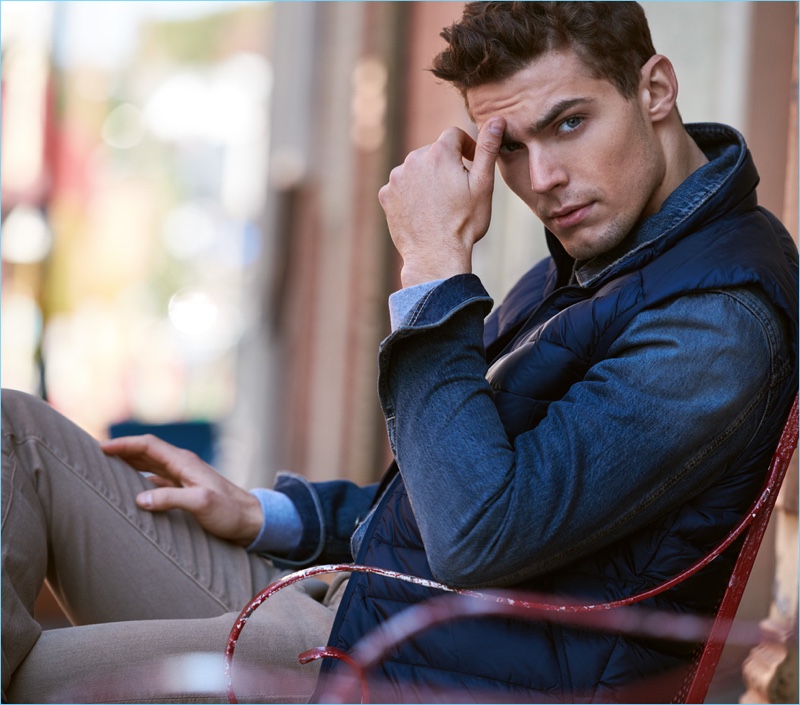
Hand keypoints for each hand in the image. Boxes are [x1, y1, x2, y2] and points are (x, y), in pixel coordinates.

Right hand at [100, 435, 262, 546]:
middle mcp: (183, 466)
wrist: (252, 522)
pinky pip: (156, 481)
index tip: (100, 447)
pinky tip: (129, 489)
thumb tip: (140, 498)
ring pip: (150, 466)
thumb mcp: (201, 504)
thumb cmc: (230, 513)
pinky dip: (140, 481)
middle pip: (146, 452)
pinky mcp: (185, 492)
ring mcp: (184, 478)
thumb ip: (172, 498)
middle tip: (93, 454)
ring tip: (105, 467)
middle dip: (122, 450)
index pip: (149, 446)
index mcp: (185, 463)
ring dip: (129, 464)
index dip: (124, 444)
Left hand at [378, 116, 504, 287]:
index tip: (471, 165)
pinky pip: (401, 187)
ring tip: (439, 204)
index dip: (466, 148)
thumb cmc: (464, 224)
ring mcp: (396, 178)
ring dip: (427, 179)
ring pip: (416, 170)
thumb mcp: (483, 185)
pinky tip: (422, 211)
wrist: (435, 257)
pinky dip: (411, 194)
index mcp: (439, 153)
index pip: (454, 135)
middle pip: (433, 153)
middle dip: (445, 166)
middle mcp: (413, 160)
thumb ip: (488, 149)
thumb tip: (497, 119)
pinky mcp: (386, 196)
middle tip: (456, 192)